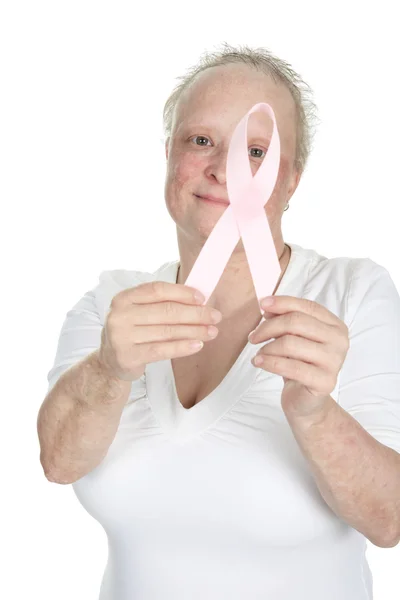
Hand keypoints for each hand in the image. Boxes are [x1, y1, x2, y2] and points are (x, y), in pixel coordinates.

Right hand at [98, 281, 220, 381]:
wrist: (110, 361)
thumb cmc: (133, 332)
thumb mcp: (139, 312)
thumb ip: (161, 304)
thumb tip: (199, 301)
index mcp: (123, 298)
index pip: (157, 290)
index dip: (182, 293)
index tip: (202, 298)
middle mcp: (119, 315)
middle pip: (165, 311)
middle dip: (195, 313)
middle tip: (215, 316)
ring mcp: (121, 337)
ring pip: (167, 331)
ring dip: (194, 331)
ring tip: (212, 331)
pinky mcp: (127, 356)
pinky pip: (161, 350)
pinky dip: (182, 347)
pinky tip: (198, 345)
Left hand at [248, 295, 349, 418]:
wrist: (305, 400)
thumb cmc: (298, 364)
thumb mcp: (292, 337)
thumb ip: (284, 319)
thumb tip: (267, 306)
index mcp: (335, 326)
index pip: (307, 307)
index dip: (283, 303)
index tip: (261, 305)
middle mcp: (339, 341)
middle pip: (296, 322)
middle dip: (269, 327)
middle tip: (253, 337)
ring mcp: (334, 362)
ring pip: (290, 343)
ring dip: (267, 347)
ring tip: (258, 354)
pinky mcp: (325, 382)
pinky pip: (290, 367)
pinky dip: (269, 363)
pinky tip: (258, 362)